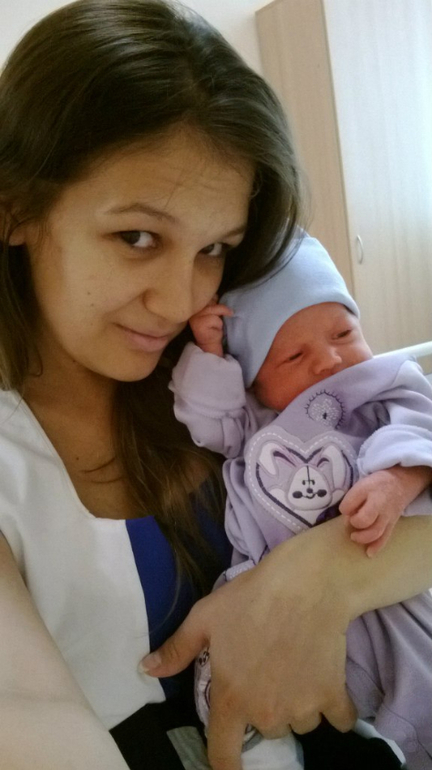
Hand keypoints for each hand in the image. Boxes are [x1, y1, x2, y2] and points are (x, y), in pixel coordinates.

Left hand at [140, 531, 355, 769]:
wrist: (306, 583)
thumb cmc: (250, 598)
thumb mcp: (204, 617)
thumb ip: (177, 649)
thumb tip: (146, 670)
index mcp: (231, 699)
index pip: (224, 755)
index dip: (225, 765)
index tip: (230, 763)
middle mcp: (266, 713)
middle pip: (267, 730)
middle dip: (266, 708)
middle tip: (266, 671)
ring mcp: (302, 707)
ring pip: (299, 722)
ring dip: (298, 705)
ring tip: (295, 666)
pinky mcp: (333, 695)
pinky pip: (337, 718)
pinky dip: (333, 706)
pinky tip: (326, 677)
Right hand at [189, 297, 232, 355]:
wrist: (210, 342)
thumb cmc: (213, 326)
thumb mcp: (213, 312)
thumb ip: (212, 303)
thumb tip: (216, 294)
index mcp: (196, 306)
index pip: (207, 296)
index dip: (215, 300)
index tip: (217, 306)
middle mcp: (193, 310)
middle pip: (211, 301)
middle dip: (219, 309)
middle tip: (218, 319)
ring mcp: (195, 317)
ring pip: (214, 310)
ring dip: (219, 319)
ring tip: (217, 325)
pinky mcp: (199, 324)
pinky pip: (215, 319)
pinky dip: (218, 325)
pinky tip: (215, 330)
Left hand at [339, 466, 429, 555]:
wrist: (400, 483)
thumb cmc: (376, 484)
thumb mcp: (361, 484)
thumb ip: (352, 499)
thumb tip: (346, 516)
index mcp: (368, 489)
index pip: (352, 501)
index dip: (345, 509)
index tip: (345, 510)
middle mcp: (379, 503)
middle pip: (366, 519)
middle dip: (355, 524)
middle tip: (350, 523)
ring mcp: (387, 515)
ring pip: (376, 532)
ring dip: (363, 538)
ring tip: (354, 536)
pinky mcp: (392, 524)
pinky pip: (385, 537)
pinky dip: (377, 546)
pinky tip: (369, 553)